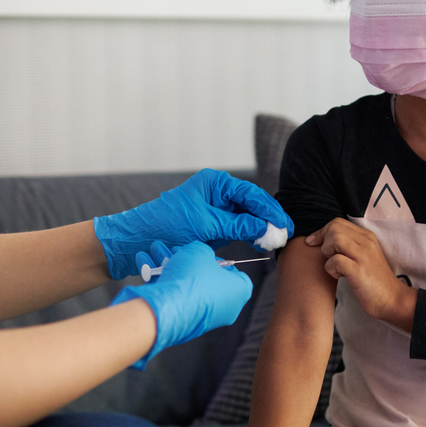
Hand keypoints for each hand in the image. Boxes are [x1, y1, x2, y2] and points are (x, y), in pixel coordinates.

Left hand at [93, 169, 293, 279]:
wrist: (139, 240)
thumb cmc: (166, 225)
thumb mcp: (205, 224)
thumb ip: (236, 224)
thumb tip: (265, 227)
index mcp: (215, 183)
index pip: (250, 193)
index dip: (269, 209)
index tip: (283, 223)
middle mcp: (218, 193)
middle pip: (252, 203)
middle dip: (269, 218)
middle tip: (285, 233)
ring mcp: (217, 209)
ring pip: (248, 216)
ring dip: (262, 228)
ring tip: (277, 241)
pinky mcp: (215, 225)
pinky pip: (239, 227)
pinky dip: (251, 234)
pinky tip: (262, 243)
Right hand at [109, 241, 251, 368]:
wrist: (170, 309)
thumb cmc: (193, 279)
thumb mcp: (199, 251)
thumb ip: (202, 250)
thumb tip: (198, 255)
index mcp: (239, 290)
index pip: (235, 272)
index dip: (218, 259)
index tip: (204, 253)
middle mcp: (226, 307)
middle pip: (206, 278)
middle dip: (186, 260)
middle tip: (173, 249)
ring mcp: (204, 316)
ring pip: (187, 285)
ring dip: (169, 265)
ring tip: (154, 250)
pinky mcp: (184, 321)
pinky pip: (175, 296)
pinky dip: (162, 280)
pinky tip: (145, 265)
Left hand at [305, 218, 415, 331]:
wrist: (391, 299)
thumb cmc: (372, 281)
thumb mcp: (362, 257)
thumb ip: (348, 245)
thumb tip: (322, 239)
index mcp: (366, 236)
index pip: (337, 222)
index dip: (322, 232)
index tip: (313, 243)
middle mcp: (366, 242)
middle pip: (334, 228)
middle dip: (323, 241)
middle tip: (328, 258)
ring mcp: (364, 256)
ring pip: (335, 239)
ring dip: (327, 252)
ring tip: (334, 265)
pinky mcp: (359, 271)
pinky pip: (336, 260)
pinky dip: (330, 268)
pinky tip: (338, 276)